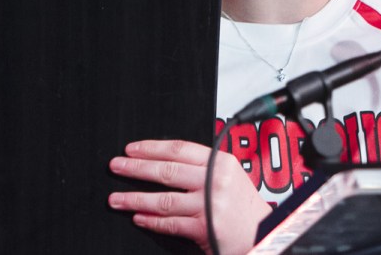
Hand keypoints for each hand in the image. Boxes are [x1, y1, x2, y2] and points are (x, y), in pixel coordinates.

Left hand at [108, 139, 270, 254]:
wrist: (264, 233)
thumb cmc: (244, 206)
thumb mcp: (230, 175)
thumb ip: (203, 166)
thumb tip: (165, 161)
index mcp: (221, 162)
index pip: (179, 149)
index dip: (151, 147)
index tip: (132, 149)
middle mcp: (214, 180)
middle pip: (167, 170)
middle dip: (137, 168)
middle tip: (116, 166)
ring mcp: (209, 204)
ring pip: (164, 199)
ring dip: (135, 198)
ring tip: (117, 198)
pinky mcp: (204, 228)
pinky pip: (171, 223)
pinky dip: (151, 220)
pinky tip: (138, 218)